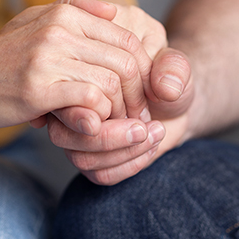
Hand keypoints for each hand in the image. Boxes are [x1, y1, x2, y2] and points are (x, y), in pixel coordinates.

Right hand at [0, 0, 152, 127]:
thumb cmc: (3, 54)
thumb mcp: (36, 19)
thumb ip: (74, 7)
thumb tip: (114, 9)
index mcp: (66, 13)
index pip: (127, 38)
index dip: (143, 70)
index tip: (141, 93)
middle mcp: (60, 30)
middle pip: (126, 61)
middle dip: (138, 93)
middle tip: (138, 114)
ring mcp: (48, 58)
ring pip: (112, 82)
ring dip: (121, 109)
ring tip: (119, 124)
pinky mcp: (37, 88)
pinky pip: (90, 100)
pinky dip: (100, 115)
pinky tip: (93, 124)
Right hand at [47, 45, 193, 184]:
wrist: (173, 102)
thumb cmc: (165, 78)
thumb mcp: (174, 65)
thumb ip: (172, 67)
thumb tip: (165, 88)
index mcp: (76, 71)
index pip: (73, 92)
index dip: (109, 99)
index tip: (144, 96)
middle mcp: (66, 105)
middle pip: (64, 133)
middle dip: (109, 136)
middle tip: (144, 127)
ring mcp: (74, 134)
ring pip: (81, 158)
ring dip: (124, 151)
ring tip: (155, 132)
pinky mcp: (89, 157)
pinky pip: (98, 173)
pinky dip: (130, 165)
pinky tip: (150, 147)